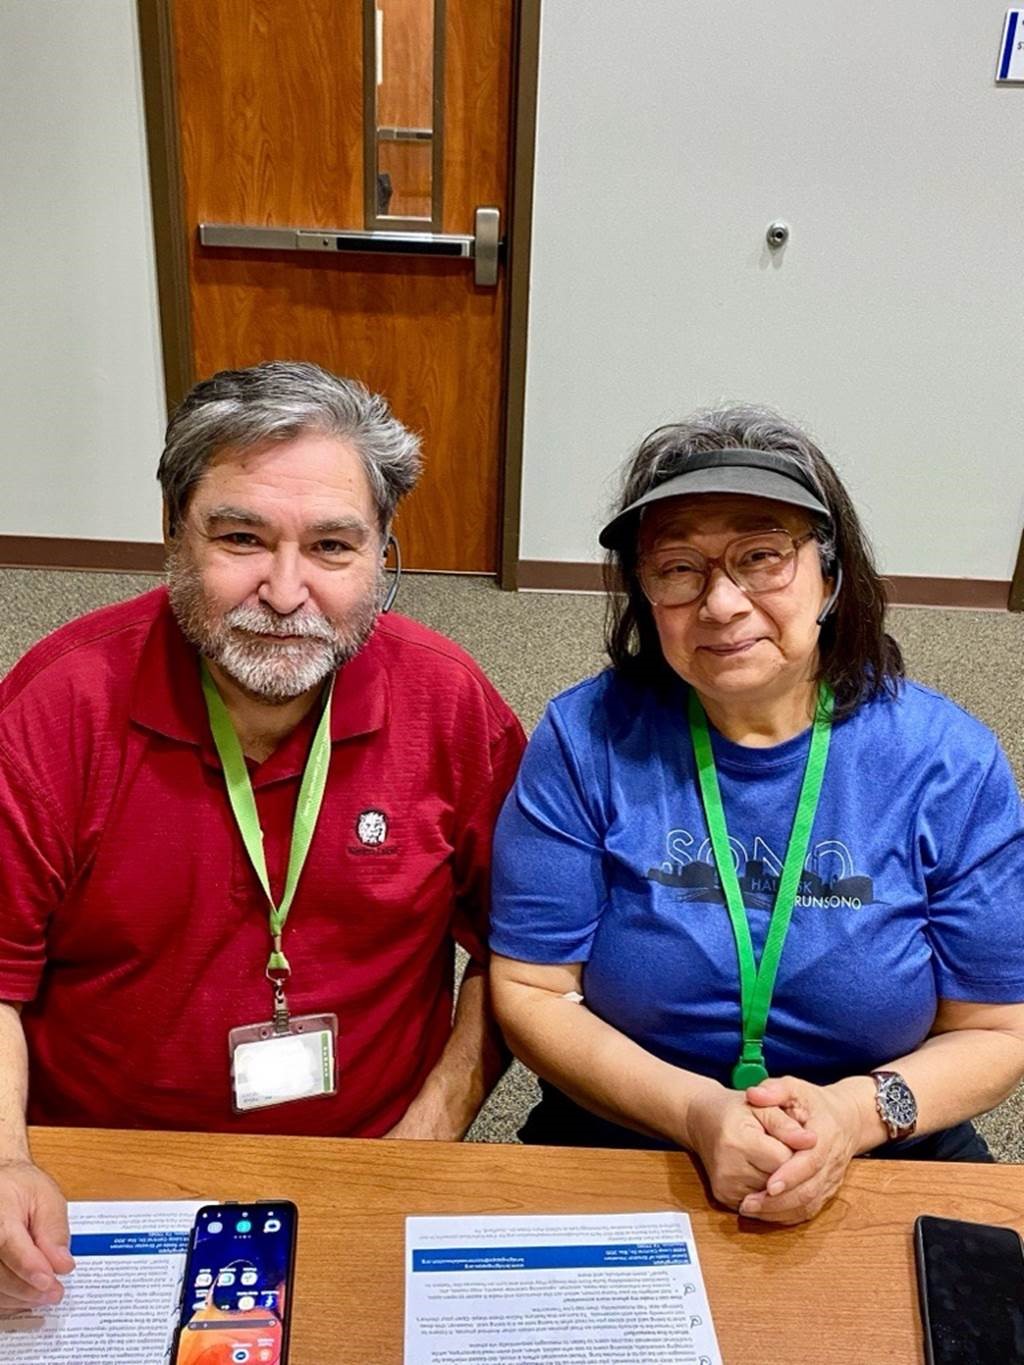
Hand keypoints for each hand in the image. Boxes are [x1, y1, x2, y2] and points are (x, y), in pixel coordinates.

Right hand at [0, 1158, 73, 1311]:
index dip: (29, 1267)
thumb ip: (54, 1229)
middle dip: (28, 1288)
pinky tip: (26, 1296)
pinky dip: (9, 1298)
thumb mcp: (46, 1197)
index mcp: (0, 1213)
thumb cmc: (21, 1189)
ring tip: (44, 1296)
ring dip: (19, 1297)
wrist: (1, 1188)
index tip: (49, 1281)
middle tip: (55, 1293)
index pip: (8, 1244)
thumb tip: (62, 1264)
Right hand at [685, 1083, 816, 1209]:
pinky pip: (762, 1206)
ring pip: (774, 1198)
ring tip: (781, 1163)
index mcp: (738, 1142)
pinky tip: (773, 1179)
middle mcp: (728, 1170)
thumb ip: (787, 1125)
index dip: (799, 1153)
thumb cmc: (735, 1110)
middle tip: (792, 1152)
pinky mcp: (725, 1199)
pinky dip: (772, 1196)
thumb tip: (812, 1141)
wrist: (701, 1120)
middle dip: (792, 1171)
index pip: (784, 1161)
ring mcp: (725, 1188)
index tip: (802, 1142)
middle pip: (780, 1183)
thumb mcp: (762, 1107)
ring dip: (784, 1185)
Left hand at [739, 1076, 861, 1224]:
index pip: (811, 1161)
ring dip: (780, 1212)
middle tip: (749, 1204)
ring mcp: (832, 1179)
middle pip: (809, 1190)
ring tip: (751, 1210)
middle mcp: (832, 1162)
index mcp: (826, 1136)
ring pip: (809, 1205)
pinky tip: (765, 1214)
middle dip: (779, 1201)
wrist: (847, 1119)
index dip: (791, 1175)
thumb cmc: (814, 1102)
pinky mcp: (828, 1191)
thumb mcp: (795, 1088)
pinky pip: (810, 1210)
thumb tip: (753, 1094)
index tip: (769, 1185)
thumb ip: (774, 1089)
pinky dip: (787, 1215)